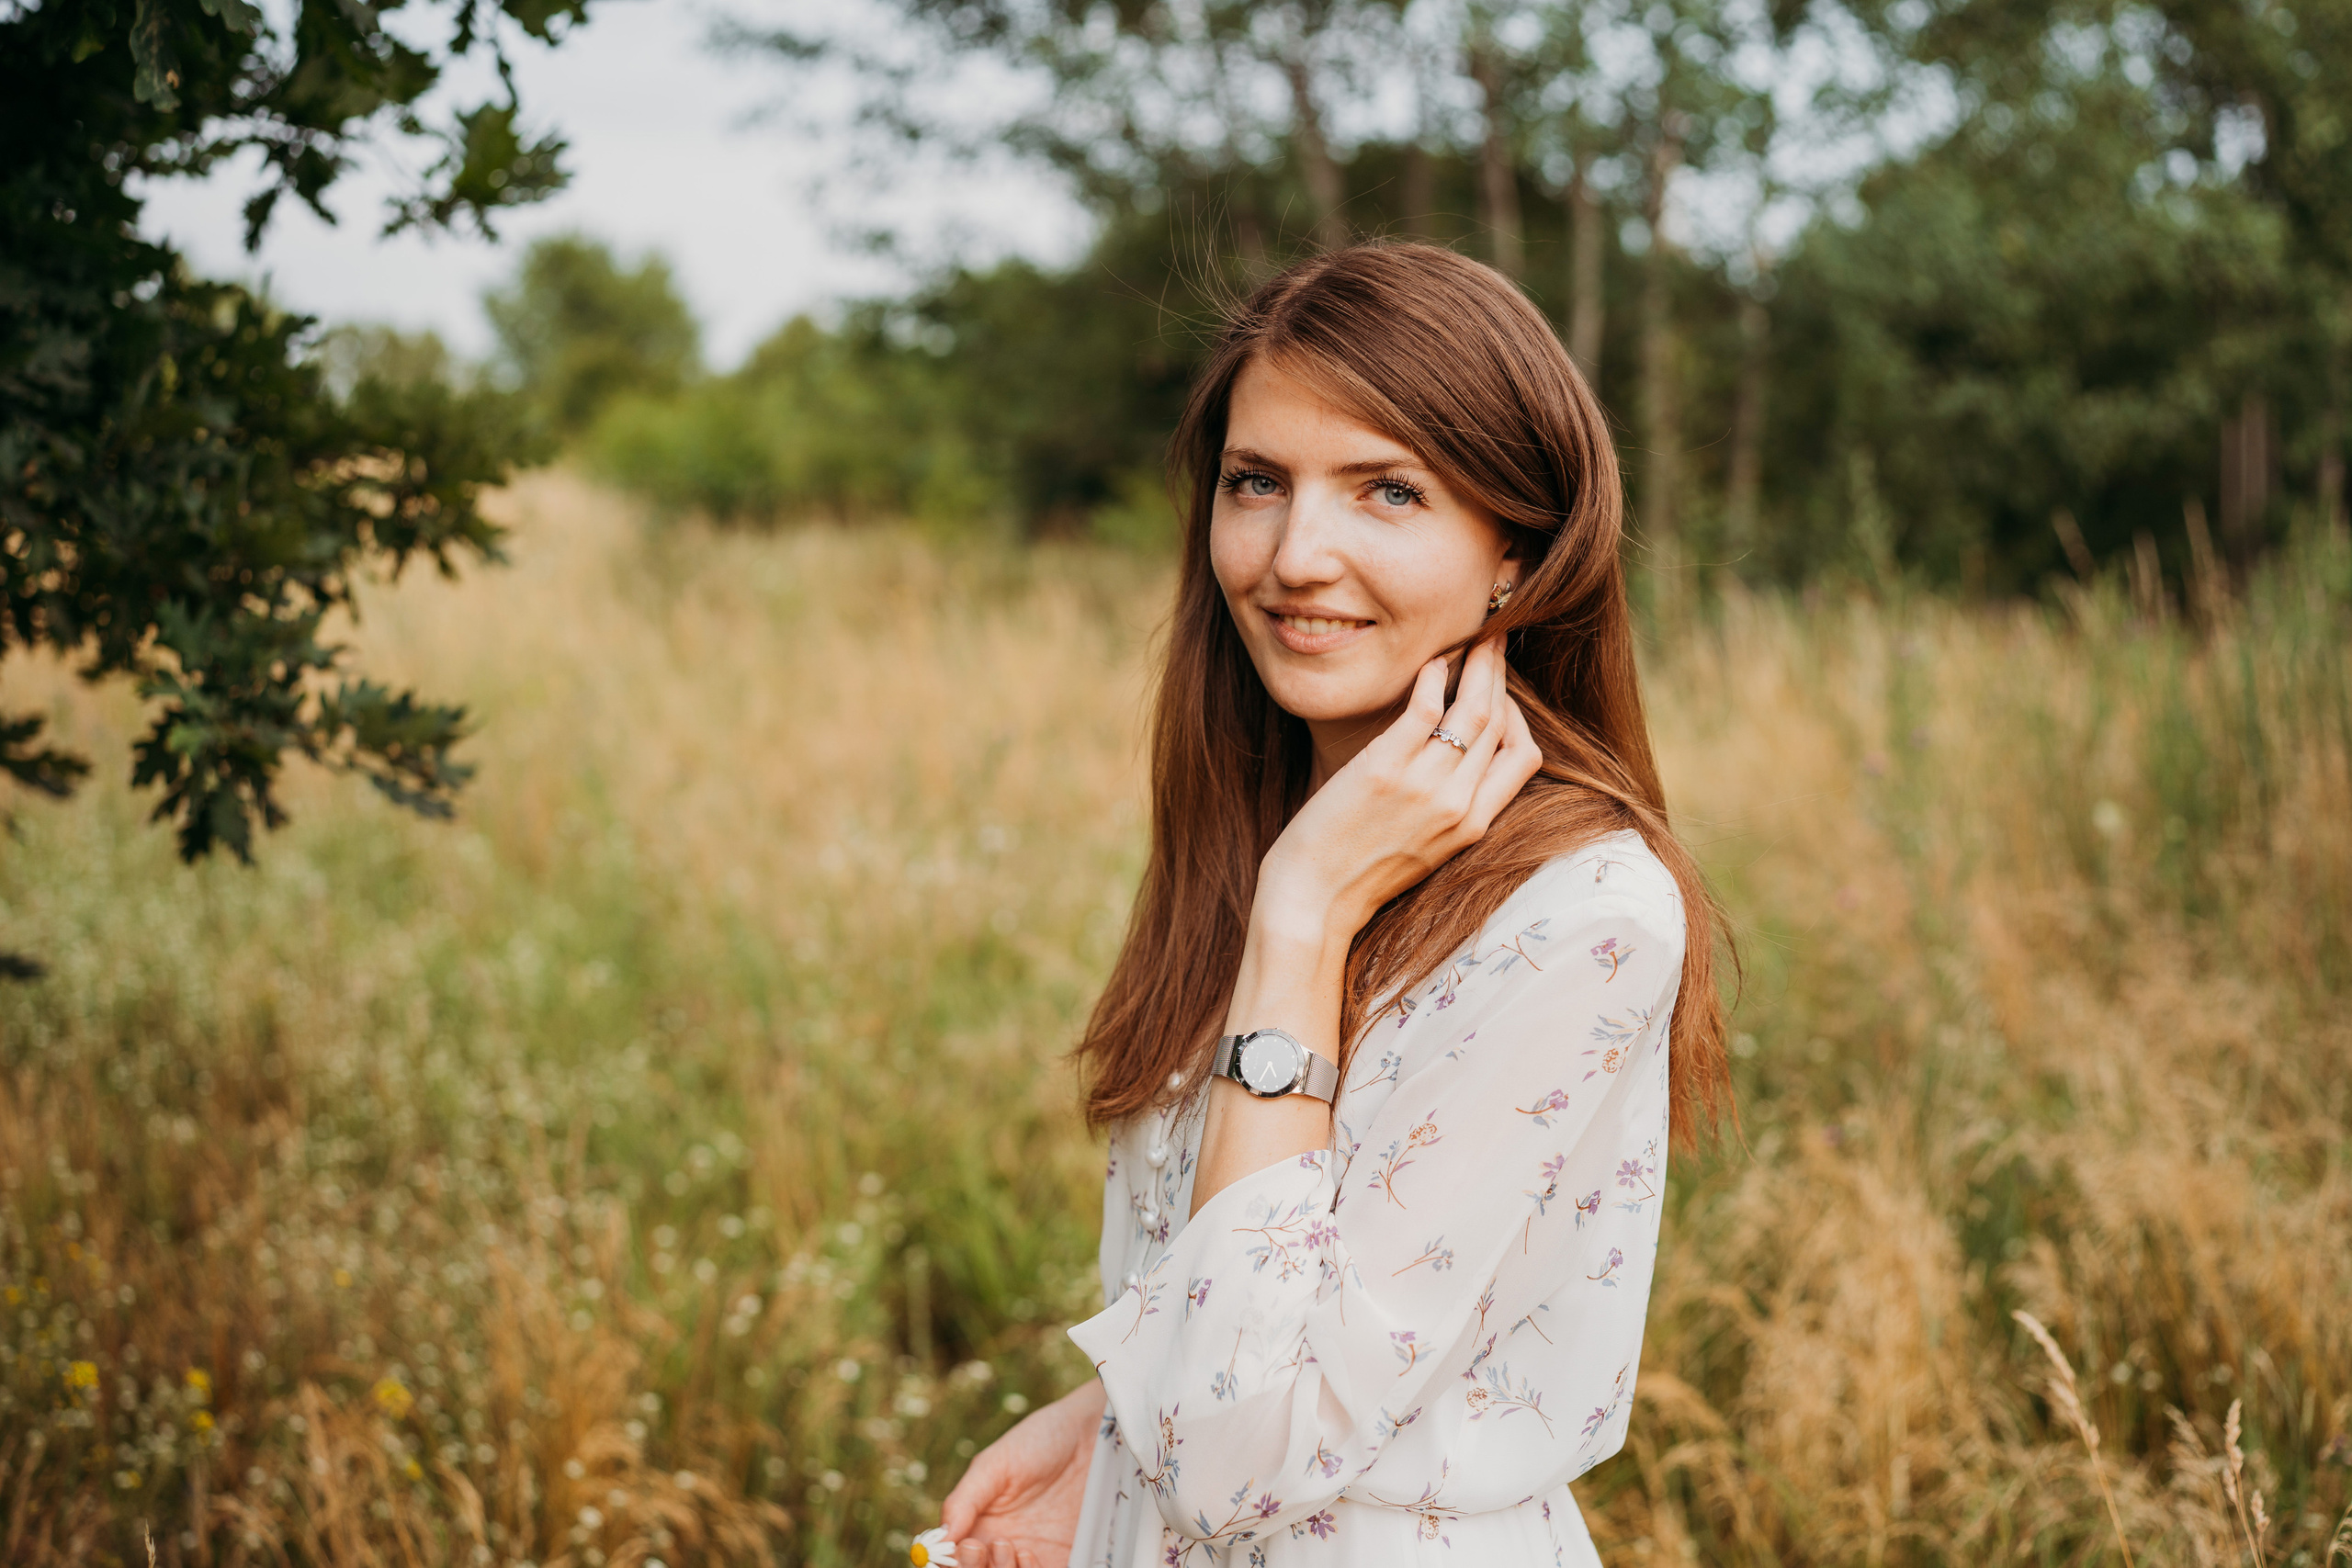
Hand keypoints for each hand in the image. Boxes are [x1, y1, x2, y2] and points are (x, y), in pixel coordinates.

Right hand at [938, 1381, 1103, 1567]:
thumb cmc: (1039, 1441)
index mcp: (978, 1524)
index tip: (961, 1546)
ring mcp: (1033, 1554)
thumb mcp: (995, 1464)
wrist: (1091, 1435)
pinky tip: (1029, 1555)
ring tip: (1006, 1546)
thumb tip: (940, 1537)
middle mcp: (1002, 1545)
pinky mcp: (1063, 1559)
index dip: (950, 1561)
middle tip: (979, 1548)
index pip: (953, 1558)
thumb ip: (964, 1500)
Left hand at [1256, 636, 1539, 939]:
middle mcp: (1457, 804)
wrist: (1315, 900)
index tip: (1501, 691)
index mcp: (1473, 825)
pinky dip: (1434, 677)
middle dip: (1500, 675)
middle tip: (1493, 642)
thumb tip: (1456, 761)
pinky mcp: (1385, 769)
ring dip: (1478, 665)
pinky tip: (1431, 662)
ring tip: (1473, 639)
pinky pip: (1425, 708)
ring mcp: (1424, 786)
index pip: (1524, 756)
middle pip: (1500, 723)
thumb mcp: (1426, 848)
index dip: (1519, 715)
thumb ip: (1449, 808)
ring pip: (1473, 709)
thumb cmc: (1359, 873)